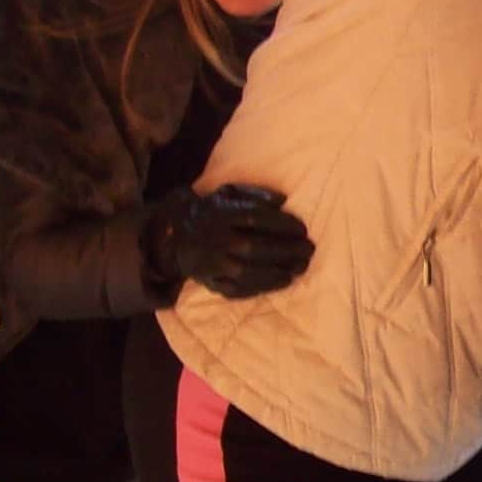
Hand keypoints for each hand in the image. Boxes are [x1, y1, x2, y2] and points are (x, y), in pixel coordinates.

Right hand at [142, 184, 312, 300]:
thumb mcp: (228, 192)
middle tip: (308, 250)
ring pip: (248, 271)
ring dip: (278, 272)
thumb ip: (255, 194)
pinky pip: (238, 289)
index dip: (283, 224)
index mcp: (220, 214)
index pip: (256, 218)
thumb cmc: (210, 210)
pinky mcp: (210, 281)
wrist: (173, 234)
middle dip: (286, 250)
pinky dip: (262, 287)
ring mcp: (212, 263)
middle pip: (256, 247)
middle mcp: (216, 239)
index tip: (303, 229)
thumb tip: (284, 200)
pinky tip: (281, 282)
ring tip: (300, 268)